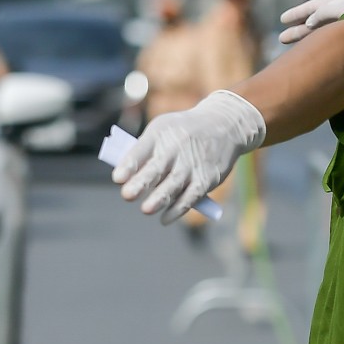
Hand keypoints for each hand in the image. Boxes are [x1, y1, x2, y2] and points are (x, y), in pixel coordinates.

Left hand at [112, 90, 264, 223]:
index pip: (141, 150)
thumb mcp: (163, 129)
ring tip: (146, 209)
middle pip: (157, 168)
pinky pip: (191, 197)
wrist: (224, 125)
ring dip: (160, 198)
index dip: (129, 164)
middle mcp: (176, 148)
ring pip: (174, 184)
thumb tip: (128, 179)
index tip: (118, 178)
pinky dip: (178, 209)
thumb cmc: (183, 131)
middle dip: (142, 182)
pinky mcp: (206, 178)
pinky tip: (165, 219)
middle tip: (127, 195)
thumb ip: (144, 151)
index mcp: (159, 134)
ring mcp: (192, 164)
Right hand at [277, 0, 343, 44]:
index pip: (312, 7)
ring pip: (321, 33)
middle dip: (298, 30)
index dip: (297, 13)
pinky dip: (320, 44)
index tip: (282, 20)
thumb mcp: (338, 7)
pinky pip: (331, 41)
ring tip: (291, 46)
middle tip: (282, 39)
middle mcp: (340, 13)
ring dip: (306, 39)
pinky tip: (312, 50)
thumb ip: (321, 14)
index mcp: (338, 0)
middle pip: (314, 22)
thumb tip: (309, 24)